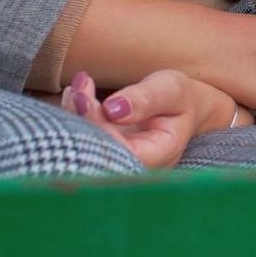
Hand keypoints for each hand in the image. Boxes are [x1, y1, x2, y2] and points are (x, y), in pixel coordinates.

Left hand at [62, 69, 236, 168]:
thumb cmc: (179, 99)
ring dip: (74, 119)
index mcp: (160, 155)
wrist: (181, 108)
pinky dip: (76, 120)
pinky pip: (84, 145)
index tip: (85, 96)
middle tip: (77, 89)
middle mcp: (138, 168)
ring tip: (77, 88)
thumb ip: (146, 98)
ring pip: (86, 151)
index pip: (120, 151)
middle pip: (98, 155)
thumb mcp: (170, 89)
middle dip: (80, 121)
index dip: (97, 127)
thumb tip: (114, 109)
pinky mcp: (107, 158)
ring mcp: (121, 166)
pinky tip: (77, 96)